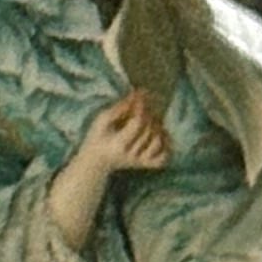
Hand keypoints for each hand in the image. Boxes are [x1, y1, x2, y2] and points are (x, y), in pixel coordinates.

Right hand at [49, 89, 167, 245]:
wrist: (94, 169)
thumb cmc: (95, 142)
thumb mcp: (99, 123)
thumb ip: (117, 108)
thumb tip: (136, 93)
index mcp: (114, 144)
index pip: (137, 122)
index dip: (142, 106)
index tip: (143, 92)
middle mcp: (128, 156)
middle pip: (149, 130)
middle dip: (150, 115)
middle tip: (146, 103)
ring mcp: (138, 165)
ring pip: (158, 142)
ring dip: (158, 128)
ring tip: (151, 119)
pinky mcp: (146, 169)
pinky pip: (164, 158)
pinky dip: (167, 147)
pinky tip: (161, 137)